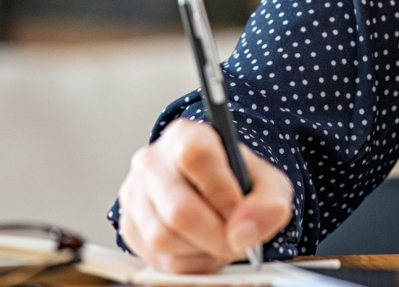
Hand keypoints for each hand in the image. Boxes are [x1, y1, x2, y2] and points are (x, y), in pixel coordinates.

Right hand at [118, 118, 293, 272]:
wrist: (216, 193)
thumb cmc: (238, 183)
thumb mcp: (268, 184)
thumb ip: (268, 204)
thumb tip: (244, 232)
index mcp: (186, 135)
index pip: (194, 155)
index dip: (220, 189)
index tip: (238, 208)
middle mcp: (152, 161)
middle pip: (177, 208)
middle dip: (215, 235)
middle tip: (236, 240)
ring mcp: (135, 195)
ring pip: (163, 238)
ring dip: (201, 251)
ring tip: (220, 240)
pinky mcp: (130, 227)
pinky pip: (157, 259)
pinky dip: (188, 263)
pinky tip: (202, 248)